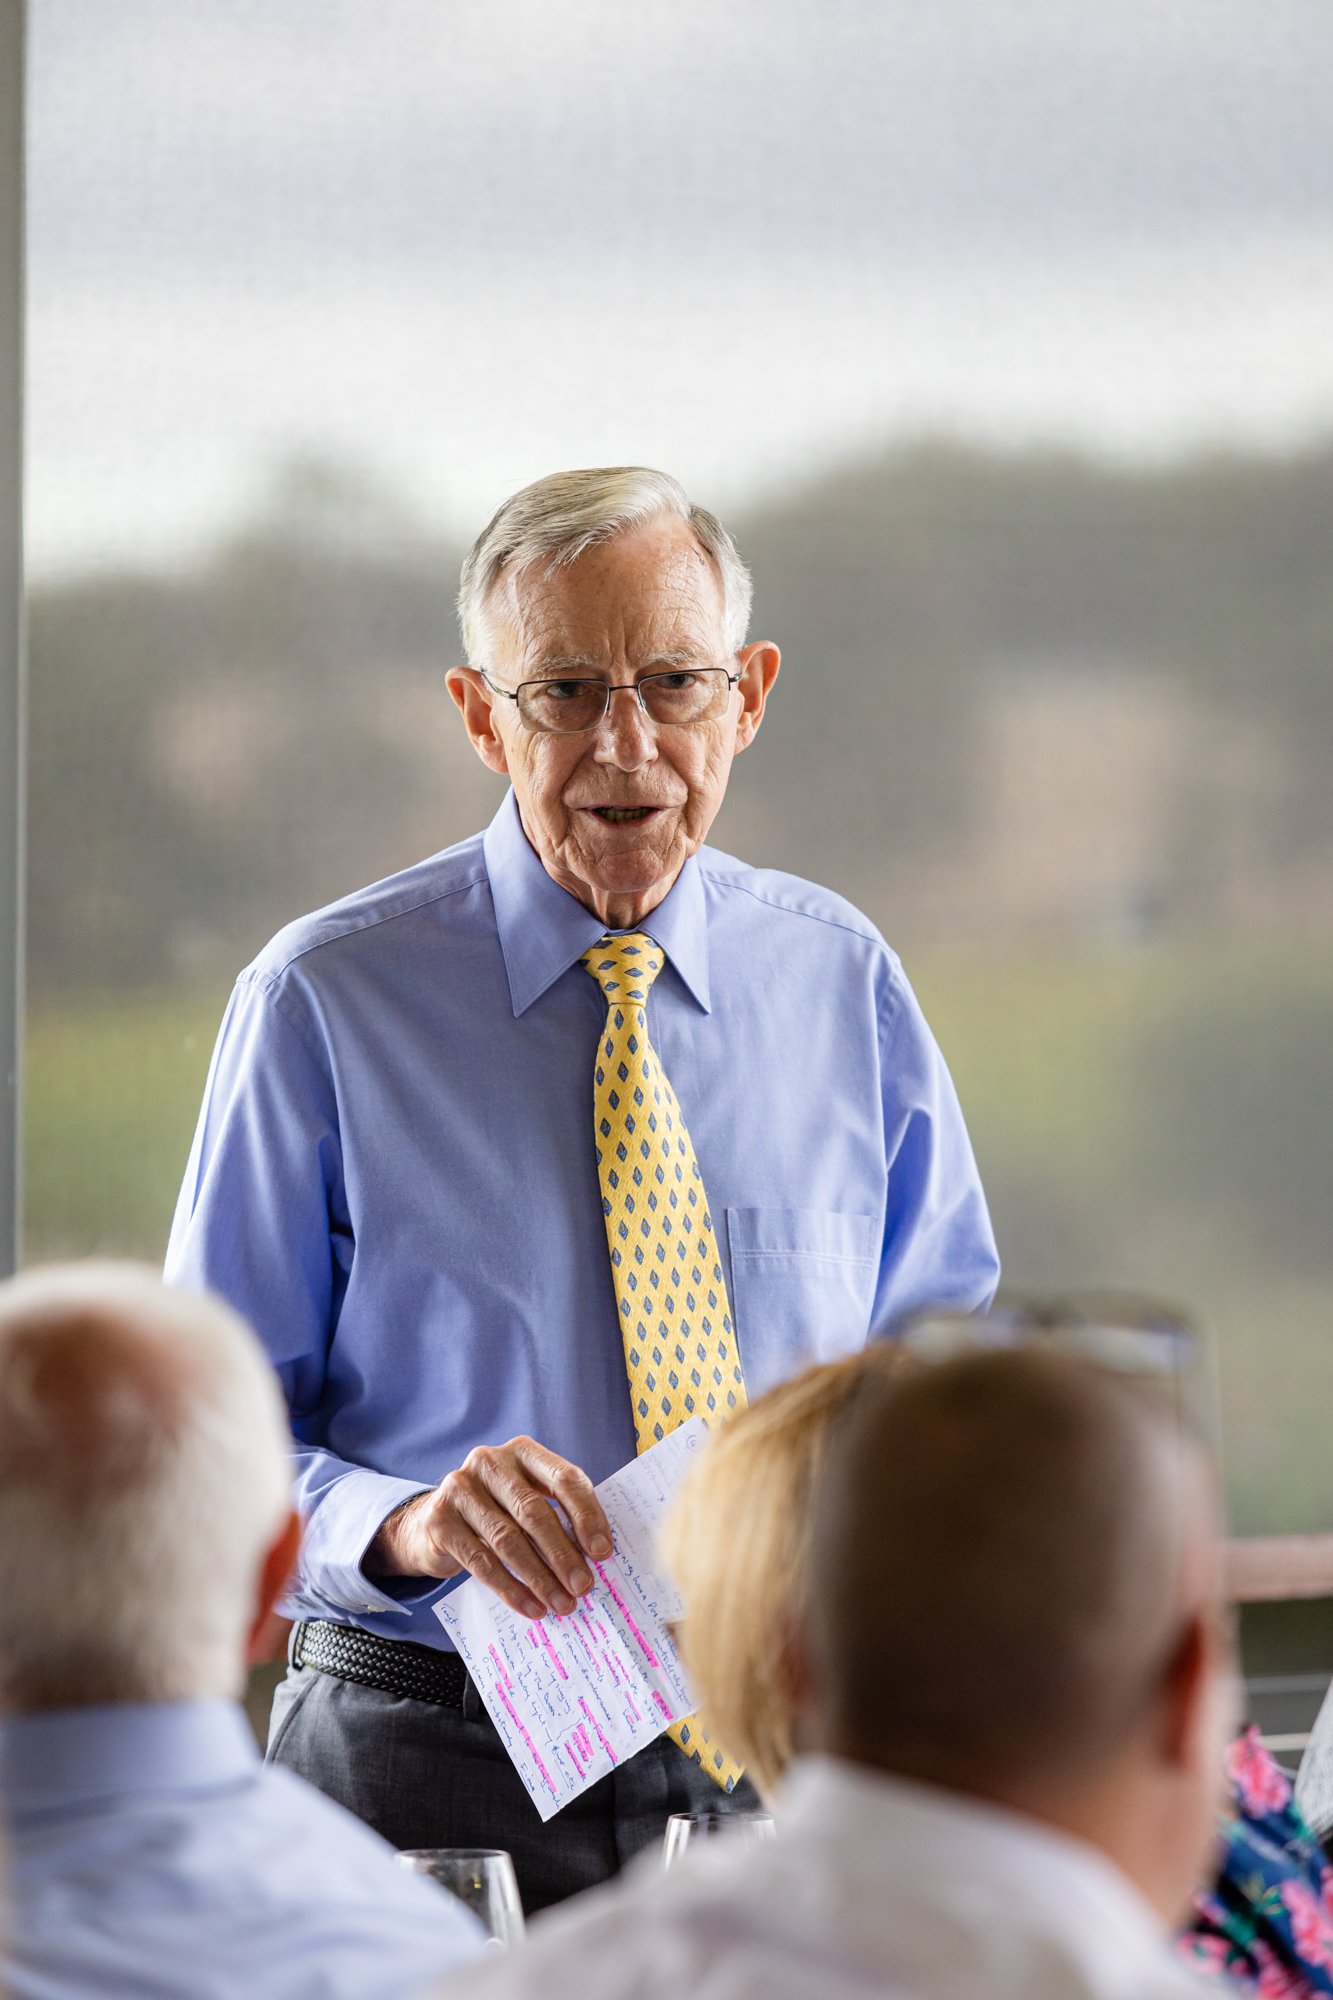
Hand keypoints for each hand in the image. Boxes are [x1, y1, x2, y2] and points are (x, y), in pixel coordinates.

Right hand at [365, 1436, 613, 1619]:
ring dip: (539, 1577)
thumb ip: (557, 1516)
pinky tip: (531, 1607)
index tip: (603, 1552)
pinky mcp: (440, 1520)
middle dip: (563, 1554)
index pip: (564, 1478)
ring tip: (561, 1604)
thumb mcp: (527, 1502)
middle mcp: (490, 1462)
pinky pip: (481, 1561)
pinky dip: (510, 1589)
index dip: (587, 1515)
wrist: (434, 1522)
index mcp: (523, 1451)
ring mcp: (460, 1488)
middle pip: (534, 1511)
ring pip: (508, 1539)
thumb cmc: (497, 1513)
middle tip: (584, 1586)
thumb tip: (596, 1557)